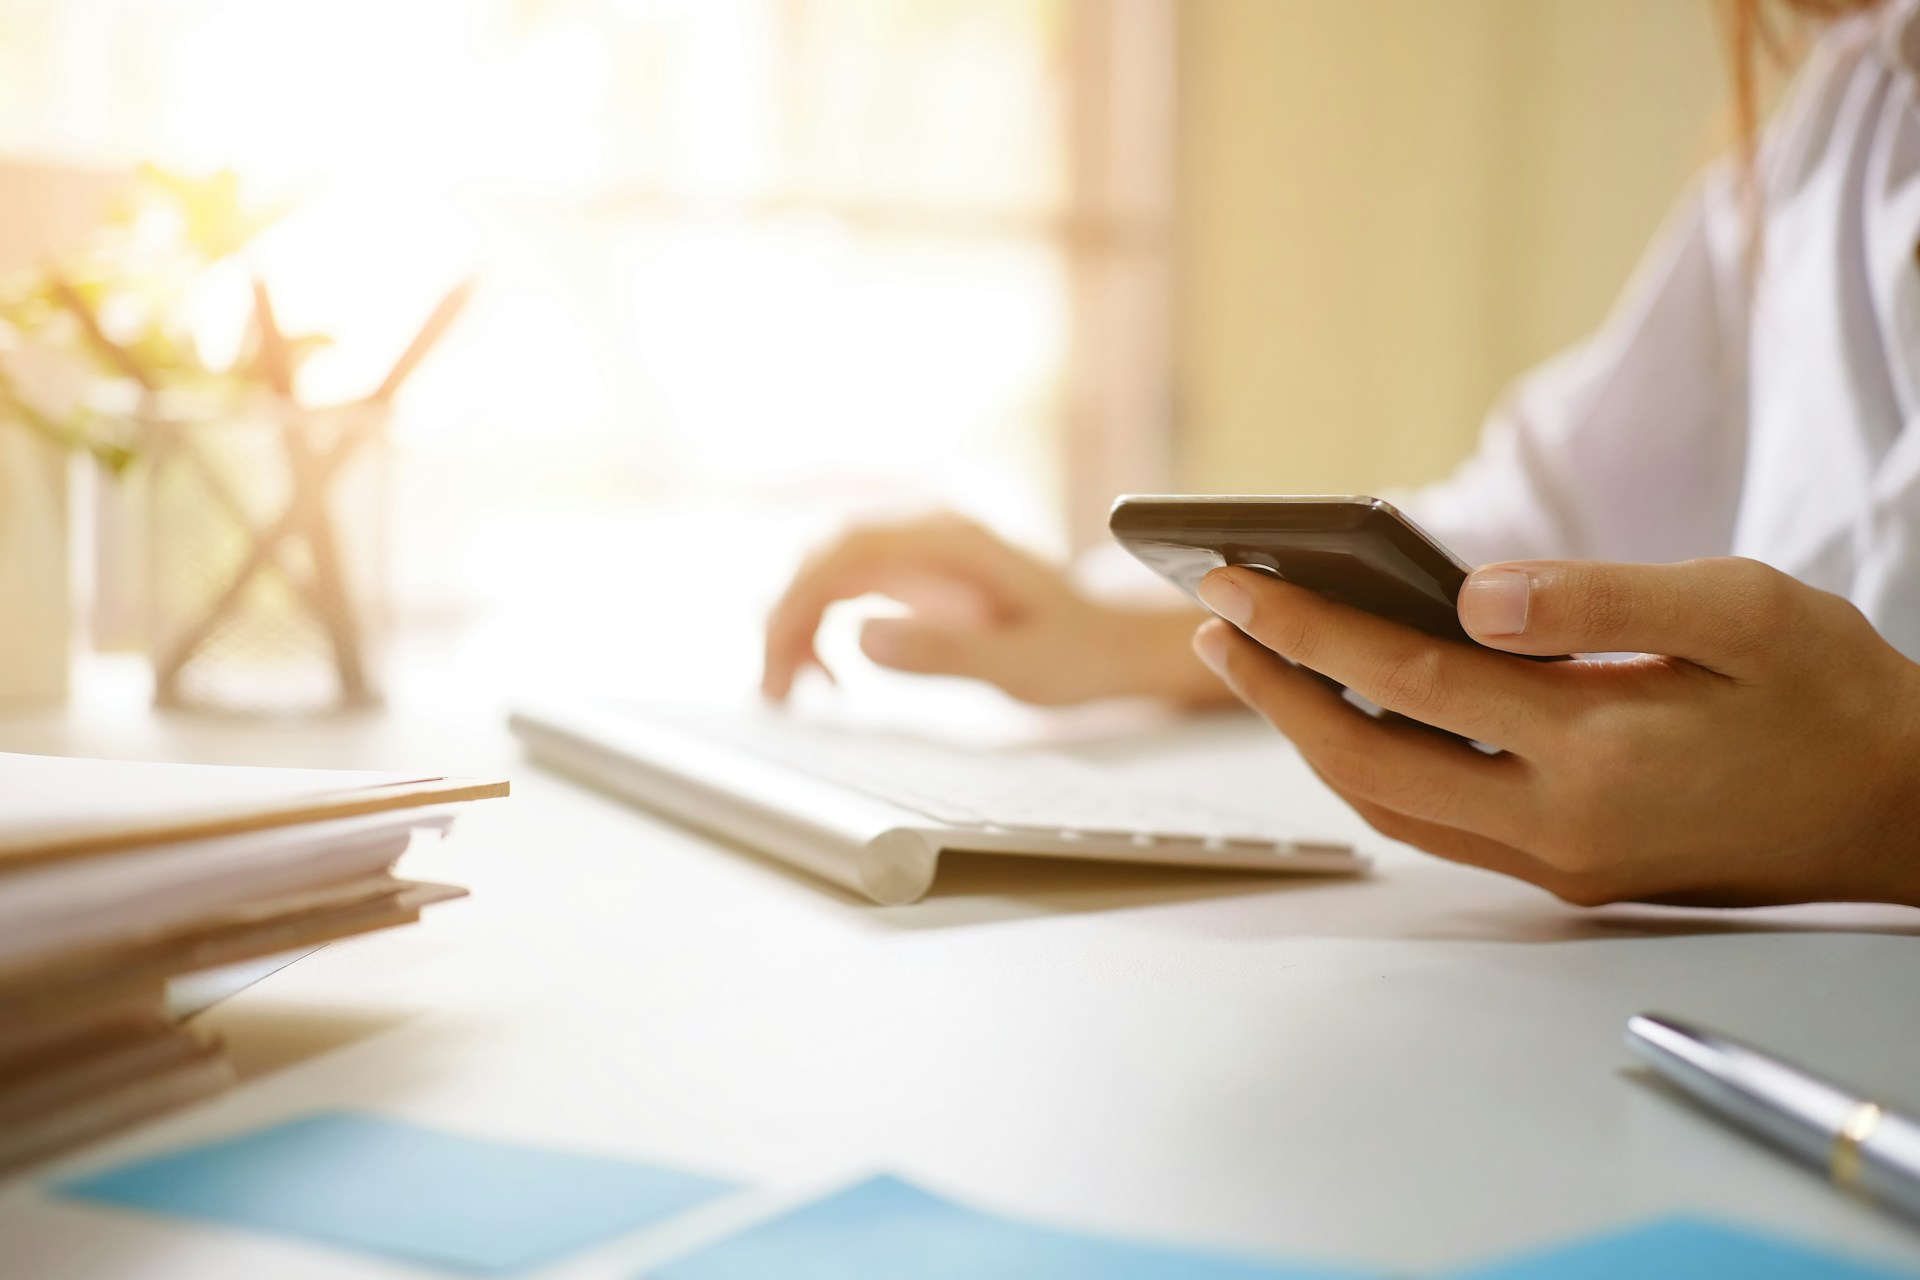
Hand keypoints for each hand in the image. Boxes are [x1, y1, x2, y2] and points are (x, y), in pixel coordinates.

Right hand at [762, 511, 1225, 706]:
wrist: (1115, 645)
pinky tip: (832, 675)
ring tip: (796, 692)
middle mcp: (930, 531)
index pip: (845, 555)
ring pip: (829, 570)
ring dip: (799, 624)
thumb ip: (941, 652)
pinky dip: (825, 627)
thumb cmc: (1078, 656)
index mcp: (953, 542)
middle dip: (786, 621)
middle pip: (825, 557)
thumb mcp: (1018, 667)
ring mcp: (923, 549)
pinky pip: (850, 586)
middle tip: (777, 694)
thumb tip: (858, 635)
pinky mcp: (919, 572)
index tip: (781, 670)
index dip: (798, 607)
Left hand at [1190, 557, 1919, 907]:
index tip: (1231, 582)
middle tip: (1212, 620)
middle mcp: (1560, 825)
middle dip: (1276, 688)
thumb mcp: (1743, 613)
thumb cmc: (1831, 698)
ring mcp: (1558, 862)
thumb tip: (1471, 594)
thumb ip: (1601, 600)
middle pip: (1369, 760)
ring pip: (1391, 805)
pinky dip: (1372, 767)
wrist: (1899, 816)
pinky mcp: (1566, 873)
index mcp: (1599, 752)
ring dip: (1311, 735)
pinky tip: (1347, 711)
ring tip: (1258, 660)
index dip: (1307, 630)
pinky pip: (1434, 824)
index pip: (1410, 682)